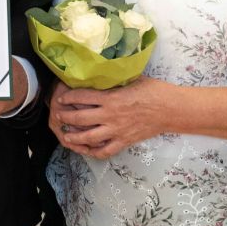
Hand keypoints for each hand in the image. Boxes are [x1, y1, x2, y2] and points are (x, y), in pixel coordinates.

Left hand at [47, 76, 171, 158]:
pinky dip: (95, 152)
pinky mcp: (124, 141)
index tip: (61, 98)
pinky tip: (88, 150)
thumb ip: (114, 80)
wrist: (169, 109)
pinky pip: (106, 150)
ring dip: (75, 137)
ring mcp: (117, 131)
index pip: (83, 97)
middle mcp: (110, 115)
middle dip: (66, 117)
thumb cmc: (152, 90)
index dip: (69, 97)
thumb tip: (102, 74)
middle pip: (81, 118)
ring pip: (89, 137)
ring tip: (66, 136)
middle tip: (57, 115)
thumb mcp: (131, 78)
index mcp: (111, 97)